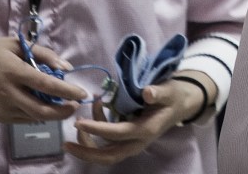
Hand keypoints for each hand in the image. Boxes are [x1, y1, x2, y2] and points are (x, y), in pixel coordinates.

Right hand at [0, 37, 85, 123]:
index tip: (83, 94)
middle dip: (64, 111)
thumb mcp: (17, 45)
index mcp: (14, 72)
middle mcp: (8, 93)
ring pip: (35, 117)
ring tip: (61, 104)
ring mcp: (2, 108)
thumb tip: (67, 68)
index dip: (68, 91)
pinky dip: (38, 114)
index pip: (47, 85)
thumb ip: (44, 54)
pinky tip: (42, 104)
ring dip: (52, 114)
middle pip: (42, 110)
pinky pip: (24, 119)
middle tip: (74, 106)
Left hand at [65, 73, 215, 165]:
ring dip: (88, 143)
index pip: (116, 134)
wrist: (181, 105)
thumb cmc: (173, 96)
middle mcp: (137, 142)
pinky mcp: (128, 140)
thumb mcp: (169, 91)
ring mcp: (132, 143)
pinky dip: (97, 131)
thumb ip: (158, 92)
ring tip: (79, 122)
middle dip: (86, 153)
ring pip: (106, 153)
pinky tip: (96, 110)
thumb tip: (147, 92)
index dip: (96, 129)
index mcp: (146, 130)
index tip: (79, 122)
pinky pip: (108, 142)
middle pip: (108, 156)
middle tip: (66, 144)